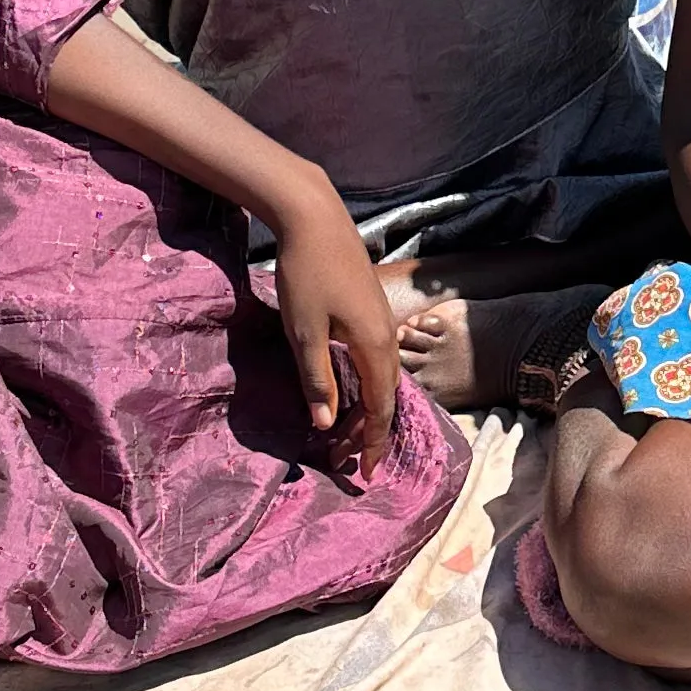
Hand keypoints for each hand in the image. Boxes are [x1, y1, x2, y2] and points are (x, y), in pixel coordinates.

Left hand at [272, 184, 403, 476]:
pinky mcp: (371, 307)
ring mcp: (382, 319)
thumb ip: (317, 381)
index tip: (367, 474)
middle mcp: (387, 335)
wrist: (314, 217)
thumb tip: (327, 426)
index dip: (375, 443)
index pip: (381, 408)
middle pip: (385, 395)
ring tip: (347, 433)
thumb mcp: (303, 333)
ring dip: (366, 407)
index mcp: (375, 346)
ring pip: (381, 375)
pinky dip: (365, 382)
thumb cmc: (306, 274)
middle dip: (370, 432)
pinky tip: (349, 387)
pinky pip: (375, 358)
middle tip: (349, 461)